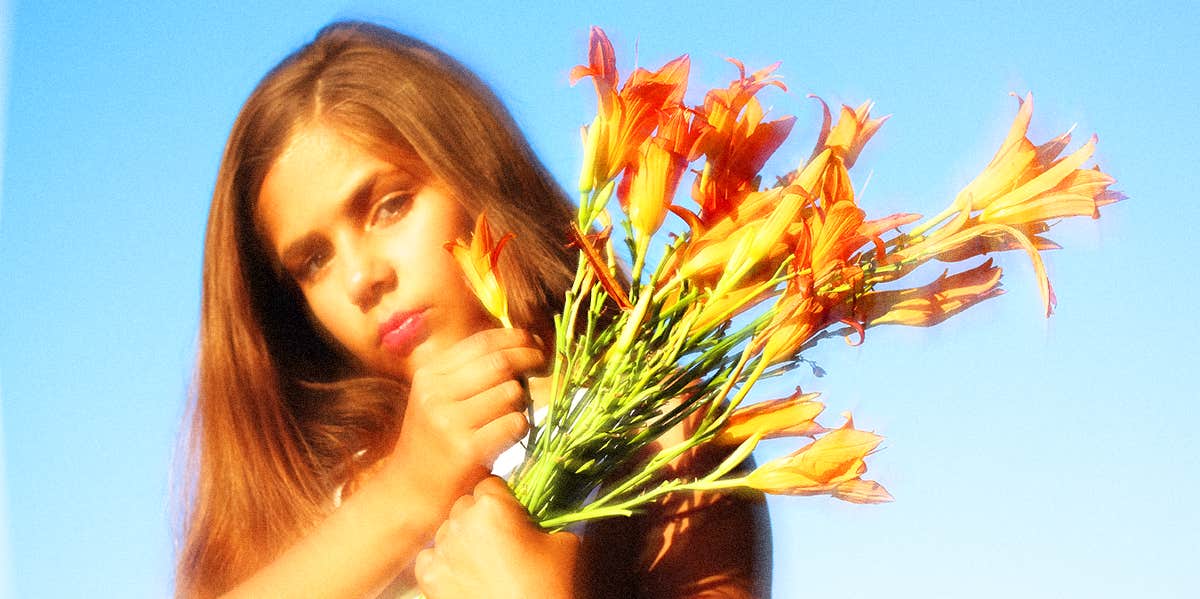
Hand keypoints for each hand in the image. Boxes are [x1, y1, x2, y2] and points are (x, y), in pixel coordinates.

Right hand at [385, 328, 544, 525]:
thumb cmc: (434, 441)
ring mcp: (449, 422)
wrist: (408, 492)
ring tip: (510, 413)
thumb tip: (519, 343)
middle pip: (500, 363)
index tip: (535, 341)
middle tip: (543, 363)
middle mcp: (435, 394)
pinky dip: (520, 426)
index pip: (482, 342)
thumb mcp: (439, 398)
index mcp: (429, 375)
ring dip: (521, 401)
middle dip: (529, 359)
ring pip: (511, 392)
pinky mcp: (467, 450)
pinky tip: (509, 435)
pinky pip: (514, 423)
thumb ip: (469, 371)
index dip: (515, 338)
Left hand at [415, 477, 581, 598]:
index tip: (514, 517)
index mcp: (493, 506)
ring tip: (484, 562)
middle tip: (503, 542)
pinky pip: (430, 557)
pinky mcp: (429, 580)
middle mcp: (460, 522)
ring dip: (462, 539)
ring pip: (447, 530)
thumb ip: (546, 520)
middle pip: (466, 505)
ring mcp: (441, 551)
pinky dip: (444, 563)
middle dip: (482, 518)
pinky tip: (463, 576)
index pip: (491, 485)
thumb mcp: (566, 542)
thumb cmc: (553, 586)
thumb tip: (534, 518)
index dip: (504, 501)